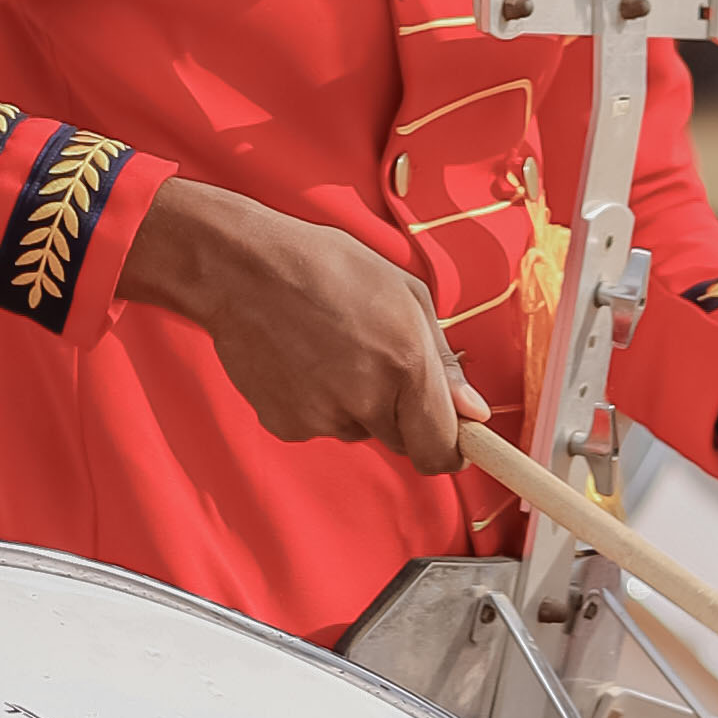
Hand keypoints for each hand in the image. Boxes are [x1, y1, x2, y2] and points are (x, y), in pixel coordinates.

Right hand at [118, 178, 485, 467]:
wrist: (244, 269)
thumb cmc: (328, 267)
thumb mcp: (406, 293)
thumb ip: (443, 360)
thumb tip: (473, 410)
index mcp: (408, 364)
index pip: (440, 450)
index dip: (450, 448)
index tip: (450, 437)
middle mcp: (367, 400)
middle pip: (402, 440)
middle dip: (399, 411)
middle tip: (374, 359)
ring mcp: (323, 418)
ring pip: (358, 429)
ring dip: (357, 404)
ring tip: (332, 349)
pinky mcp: (286, 425)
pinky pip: (319, 425)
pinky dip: (318, 403)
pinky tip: (303, 361)